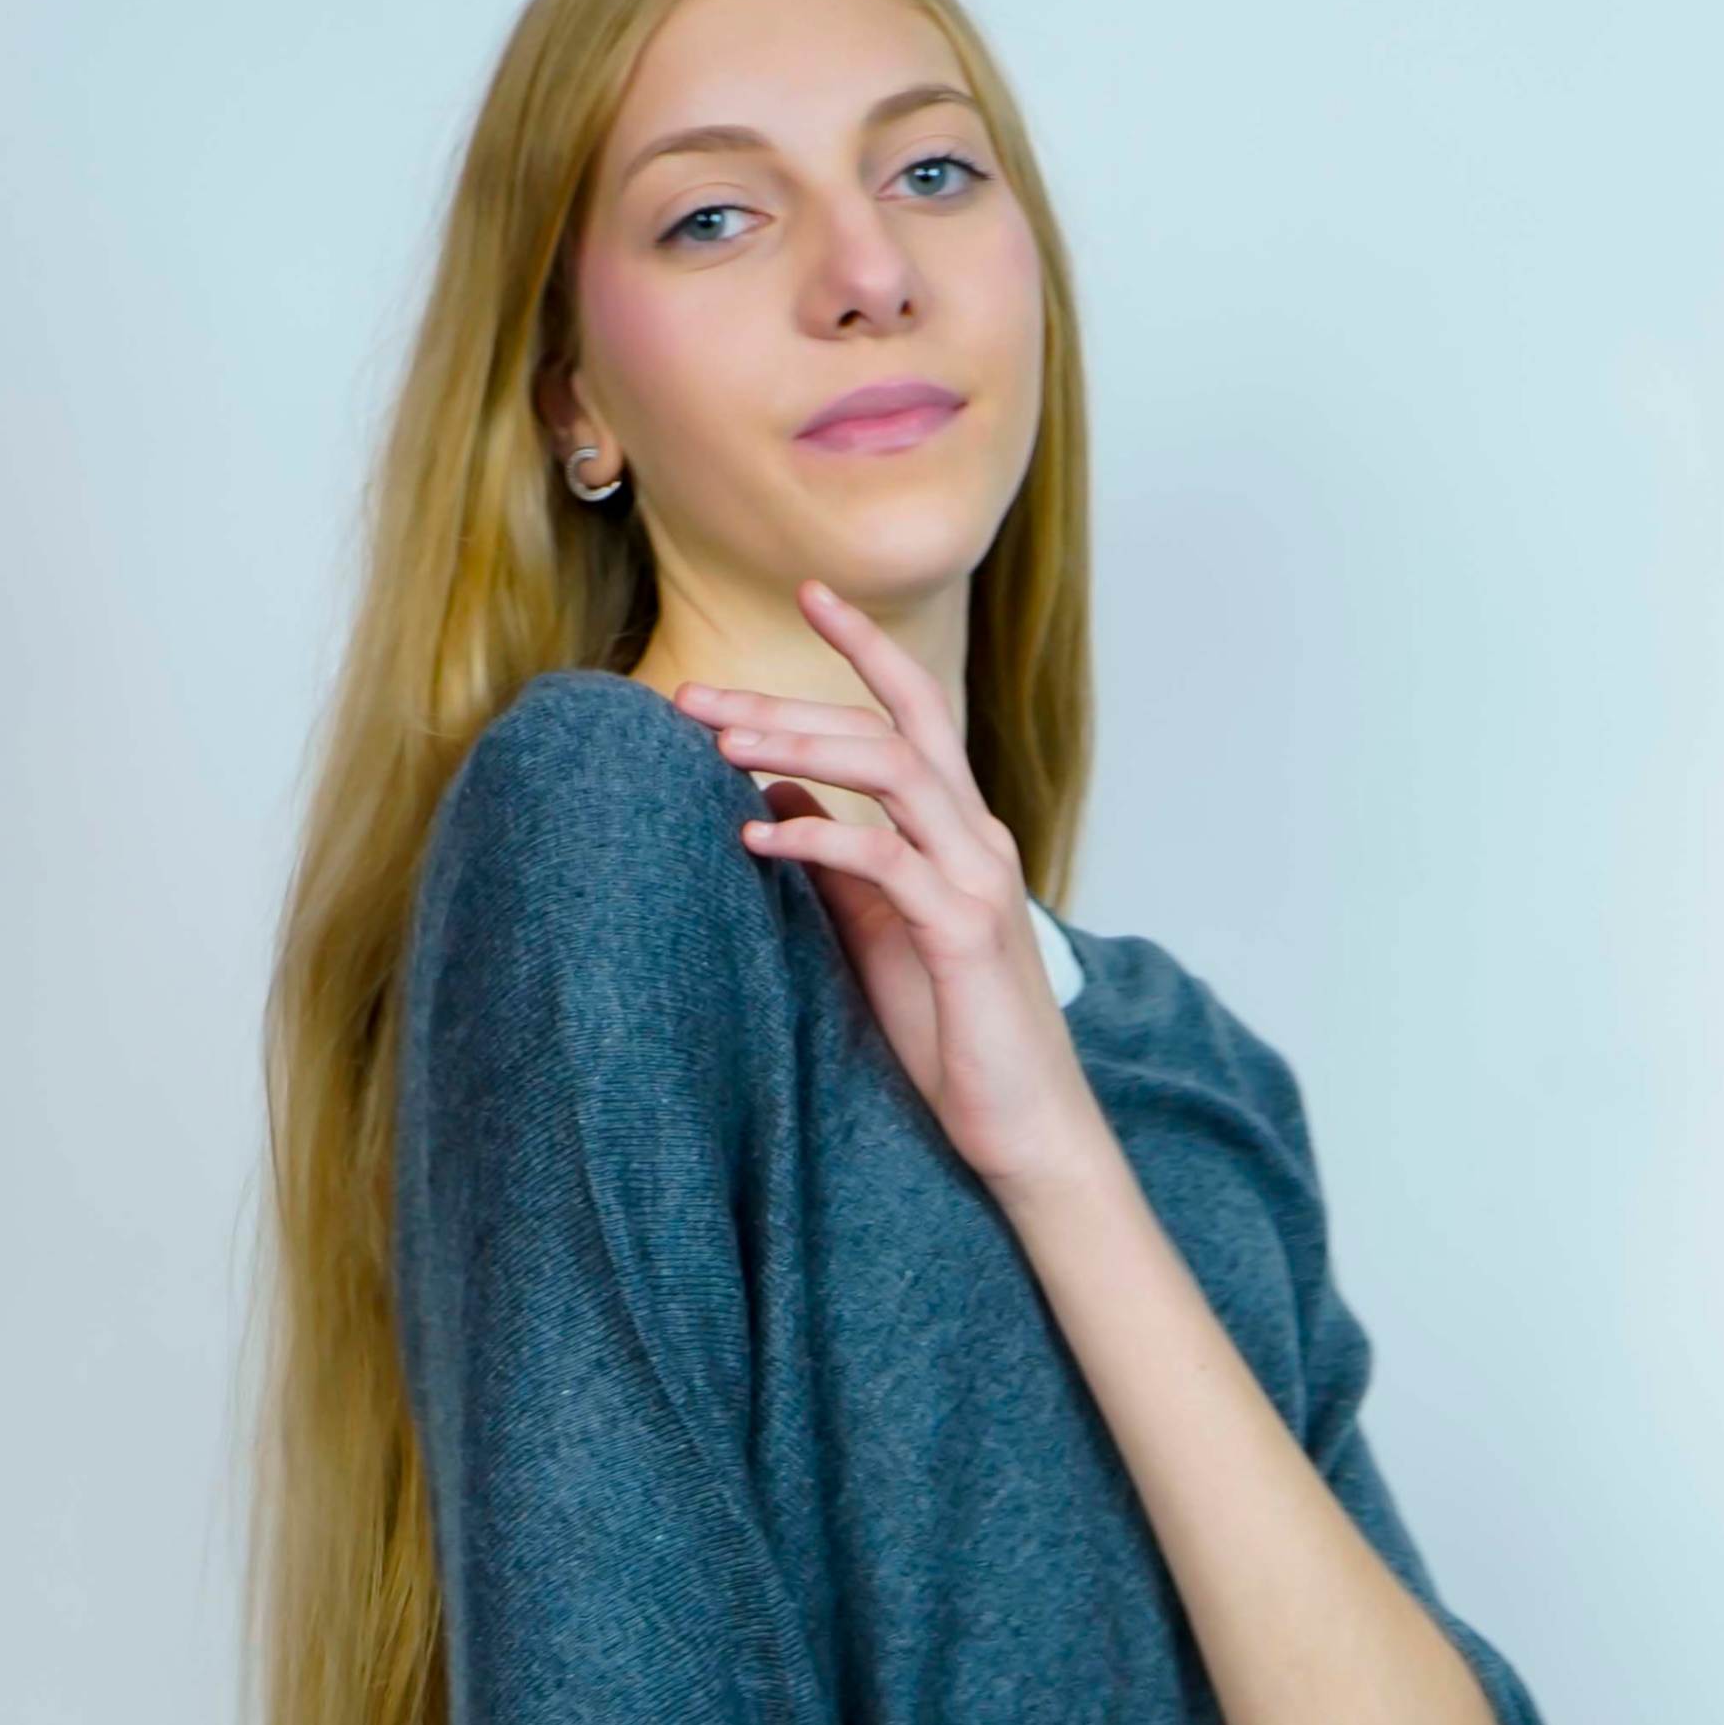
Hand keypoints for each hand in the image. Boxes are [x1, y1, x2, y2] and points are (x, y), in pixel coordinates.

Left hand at [668, 580, 1096, 1194]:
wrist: (1028, 1131)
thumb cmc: (958, 1040)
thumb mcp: (880, 936)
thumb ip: (837, 864)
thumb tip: (775, 791)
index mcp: (960, 834)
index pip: (914, 713)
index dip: (866, 646)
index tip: (807, 593)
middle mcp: (977, 839)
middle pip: (887, 729)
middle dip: (787, 702)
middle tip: (695, 697)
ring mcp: (977, 880)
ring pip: (892, 770)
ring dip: (798, 746)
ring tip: (716, 745)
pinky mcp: (964, 931)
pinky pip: (884, 860)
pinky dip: (815, 836)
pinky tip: (755, 838)